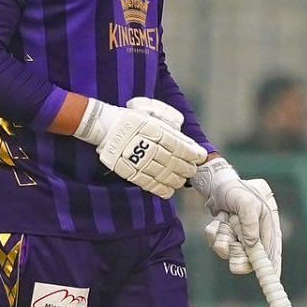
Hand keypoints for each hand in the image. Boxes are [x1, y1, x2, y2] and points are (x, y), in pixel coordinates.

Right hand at [73, 95, 203, 197]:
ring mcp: (138, 159)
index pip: (179, 146)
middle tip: (192, 169)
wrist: (105, 126)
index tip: (201, 156)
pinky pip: (147, 182)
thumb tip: (185, 139)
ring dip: (176, 179)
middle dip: (187, 167)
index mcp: (154, 130)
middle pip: (173, 161)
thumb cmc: (130, 119)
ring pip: (163, 174)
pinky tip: (169, 191)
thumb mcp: (151, 114)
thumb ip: (168, 125)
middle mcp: (148, 145)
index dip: (192, 153)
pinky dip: (160, 188)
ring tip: (182, 180)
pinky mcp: (128, 170)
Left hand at [195, 158, 281, 276]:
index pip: (273, 249)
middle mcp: (254, 233)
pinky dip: (214, 232)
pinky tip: (217, 220)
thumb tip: (252, 245)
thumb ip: (250, 223)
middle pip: (250, 256)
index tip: (271, 278)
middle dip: (240, 258)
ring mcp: (238, 235)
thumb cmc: (236, 190)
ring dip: (224, 239)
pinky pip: (217, 242)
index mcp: (267, 224)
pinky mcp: (224, 234)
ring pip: (230, 250)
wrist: (215, 183)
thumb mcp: (246, 202)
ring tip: (224, 222)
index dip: (272, 264)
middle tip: (235, 267)